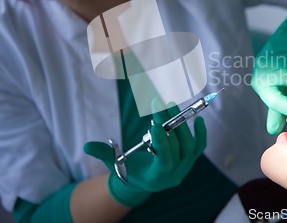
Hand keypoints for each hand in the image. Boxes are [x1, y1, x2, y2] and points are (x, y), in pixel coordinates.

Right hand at [84, 99, 206, 206]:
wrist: (144, 182)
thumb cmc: (128, 171)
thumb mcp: (115, 165)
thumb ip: (103, 155)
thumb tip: (86, 147)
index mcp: (156, 178)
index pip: (164, 160)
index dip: (162, 142)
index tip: (155, 122)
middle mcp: (174, 174)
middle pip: (177, 148)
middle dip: (168, 125)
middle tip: (160, 104)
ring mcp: (185, 168)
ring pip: (189, 146)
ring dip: (181, 125)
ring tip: (170, 106)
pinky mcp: (190, 160)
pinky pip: (199, 147)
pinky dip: (200, 134)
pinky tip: (199, 119)